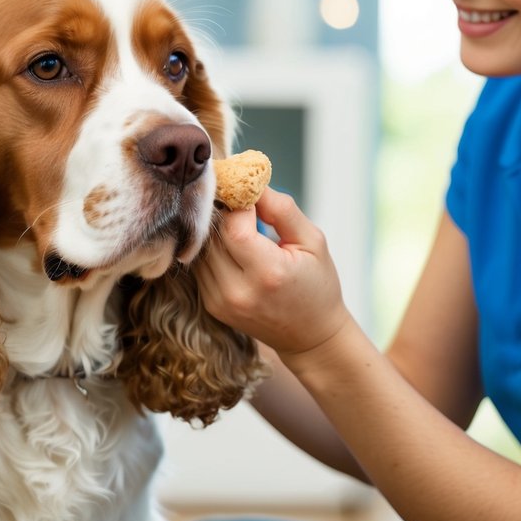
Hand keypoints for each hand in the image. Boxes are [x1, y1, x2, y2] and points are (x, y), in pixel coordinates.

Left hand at [196, 188, 350, 359]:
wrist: (310, 337)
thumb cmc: (317, 285)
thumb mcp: (313, 241)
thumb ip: (282, 210)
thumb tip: (253, 184)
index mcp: (268, 274)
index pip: (234, 228)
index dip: (238, 204)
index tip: (249, 192)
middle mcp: (238, 291)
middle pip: (213, 236)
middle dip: (224, 212)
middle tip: (237, 196)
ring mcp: (221, 301)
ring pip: (202, 249)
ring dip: (216, 229)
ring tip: (237, 220)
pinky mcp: (212, 305)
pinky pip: (202, 264)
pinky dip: (213, 248)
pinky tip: (232, 243)